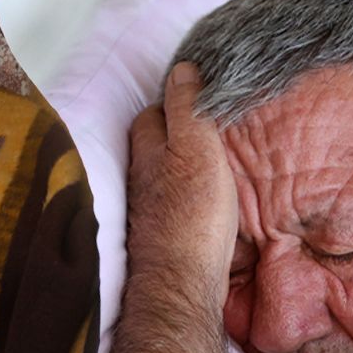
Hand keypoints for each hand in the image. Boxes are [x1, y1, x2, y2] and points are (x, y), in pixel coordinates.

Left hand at [126, 62, 238, 280]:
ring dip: (182, 166)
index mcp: (147, 152)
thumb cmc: (190, 214)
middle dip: (176, 134)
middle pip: (155, 145)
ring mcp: (150, 209)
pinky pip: (175, 204)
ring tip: (211, 160)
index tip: (199, 97)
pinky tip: (206, 200)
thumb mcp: (195, 149)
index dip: (174, 102)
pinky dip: (188, 195)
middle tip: (208, 128)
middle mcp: (141, 179)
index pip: (153, 113)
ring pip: (164, 175)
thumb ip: (187, 109)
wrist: (180, 282)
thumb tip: (182, 70)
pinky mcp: (163, 235)